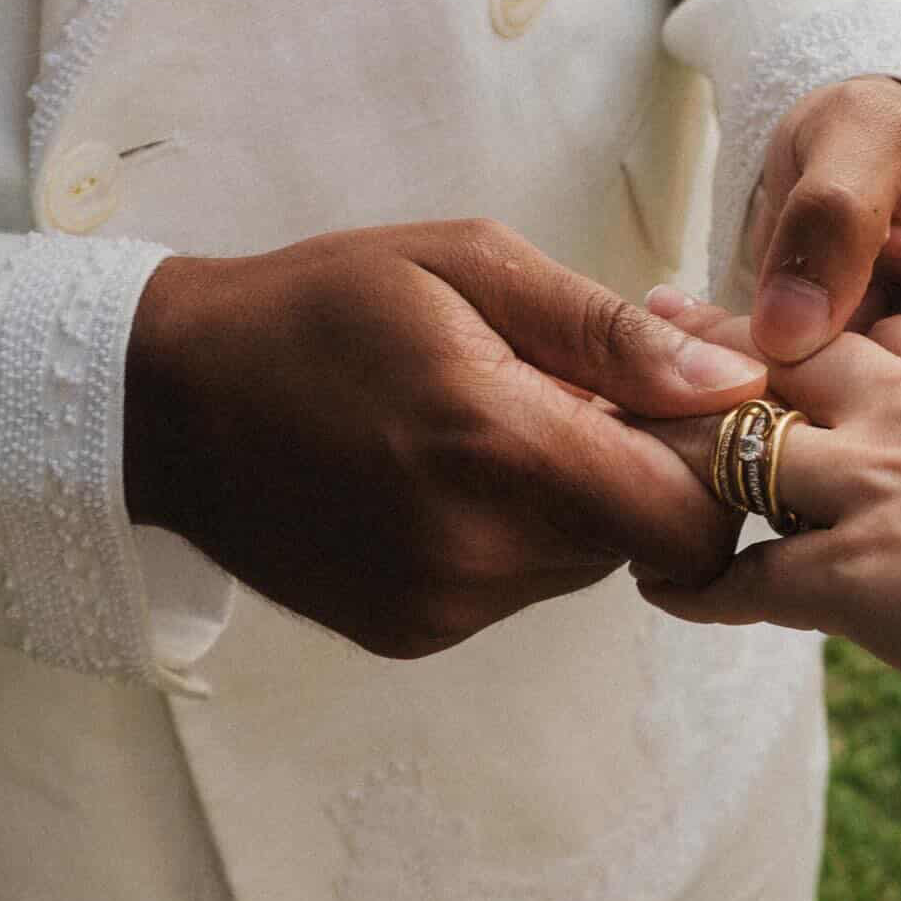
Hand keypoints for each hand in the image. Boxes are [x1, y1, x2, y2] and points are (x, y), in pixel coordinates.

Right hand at [124, 220, 766, 658]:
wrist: (170, 400)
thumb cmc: (325, 306)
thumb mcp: (469, 266)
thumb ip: (608, 332)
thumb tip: (730, 384)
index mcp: (499, 448)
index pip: (691, 514)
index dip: (713, 460)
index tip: (679, 401)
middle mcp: (477, 551)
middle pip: (648, 543)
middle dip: (644, 470)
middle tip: (580, 394)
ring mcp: (442, 606)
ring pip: (589, 565)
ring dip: (580, 501)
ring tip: (503, 426)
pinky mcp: (414, 634)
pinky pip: (522, 588)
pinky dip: (519, 533)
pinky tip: (453, 474)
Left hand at [637, 299, 900, 731]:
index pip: (881, 327)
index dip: (816, 322)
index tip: (779, 320)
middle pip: (784, 359)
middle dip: (709, 342)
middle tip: (645, 326)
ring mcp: (879, 488)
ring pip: (737, 448)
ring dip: (670, 450)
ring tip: (613, 449)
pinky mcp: (856, 577)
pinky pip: (744, 575)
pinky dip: (693, 583)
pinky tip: (661, 589)